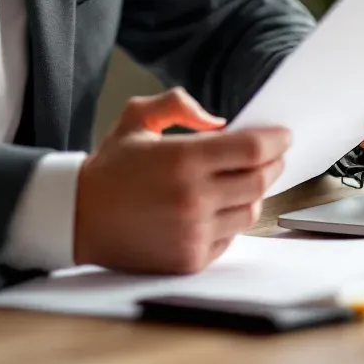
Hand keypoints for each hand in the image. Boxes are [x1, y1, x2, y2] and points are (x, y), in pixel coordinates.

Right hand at [74, 87, 289, 273]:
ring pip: (250, 211)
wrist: (79, 217)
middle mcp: (193, 198)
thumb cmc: (111, 166)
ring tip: (246, 179)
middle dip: (273, 164)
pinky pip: (230, 237)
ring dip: (254, 192)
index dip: (276, 140)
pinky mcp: (191, 258)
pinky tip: (220, 205)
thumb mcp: (138, 118)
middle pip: (259, 181)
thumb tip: (220, 121)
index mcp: (183, 159)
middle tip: (274, 155)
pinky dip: (232, 219)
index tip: (284, 134)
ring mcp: (193, 232)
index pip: (251, 149)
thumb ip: (178, 105)